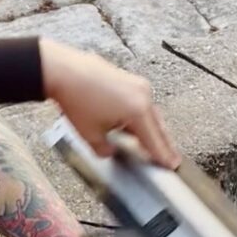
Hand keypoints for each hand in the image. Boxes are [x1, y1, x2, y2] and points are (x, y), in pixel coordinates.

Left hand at [40, 39, 179, 169]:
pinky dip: (144, 117)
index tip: (171, 166)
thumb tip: (111, 151)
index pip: (153, 141)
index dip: (162, 156)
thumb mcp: (91, 135)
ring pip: (151, 114)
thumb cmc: (77, 101)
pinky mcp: (130, 79)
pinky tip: (141, 127)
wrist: (64, 71)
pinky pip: (142, 103)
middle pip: (158, 127)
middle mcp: (143, 95)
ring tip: (160, 145)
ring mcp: (138, 84)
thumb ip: (105, 150)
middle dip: (165, 144)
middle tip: (173, 159)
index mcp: (138, 111)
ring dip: (155, 131)